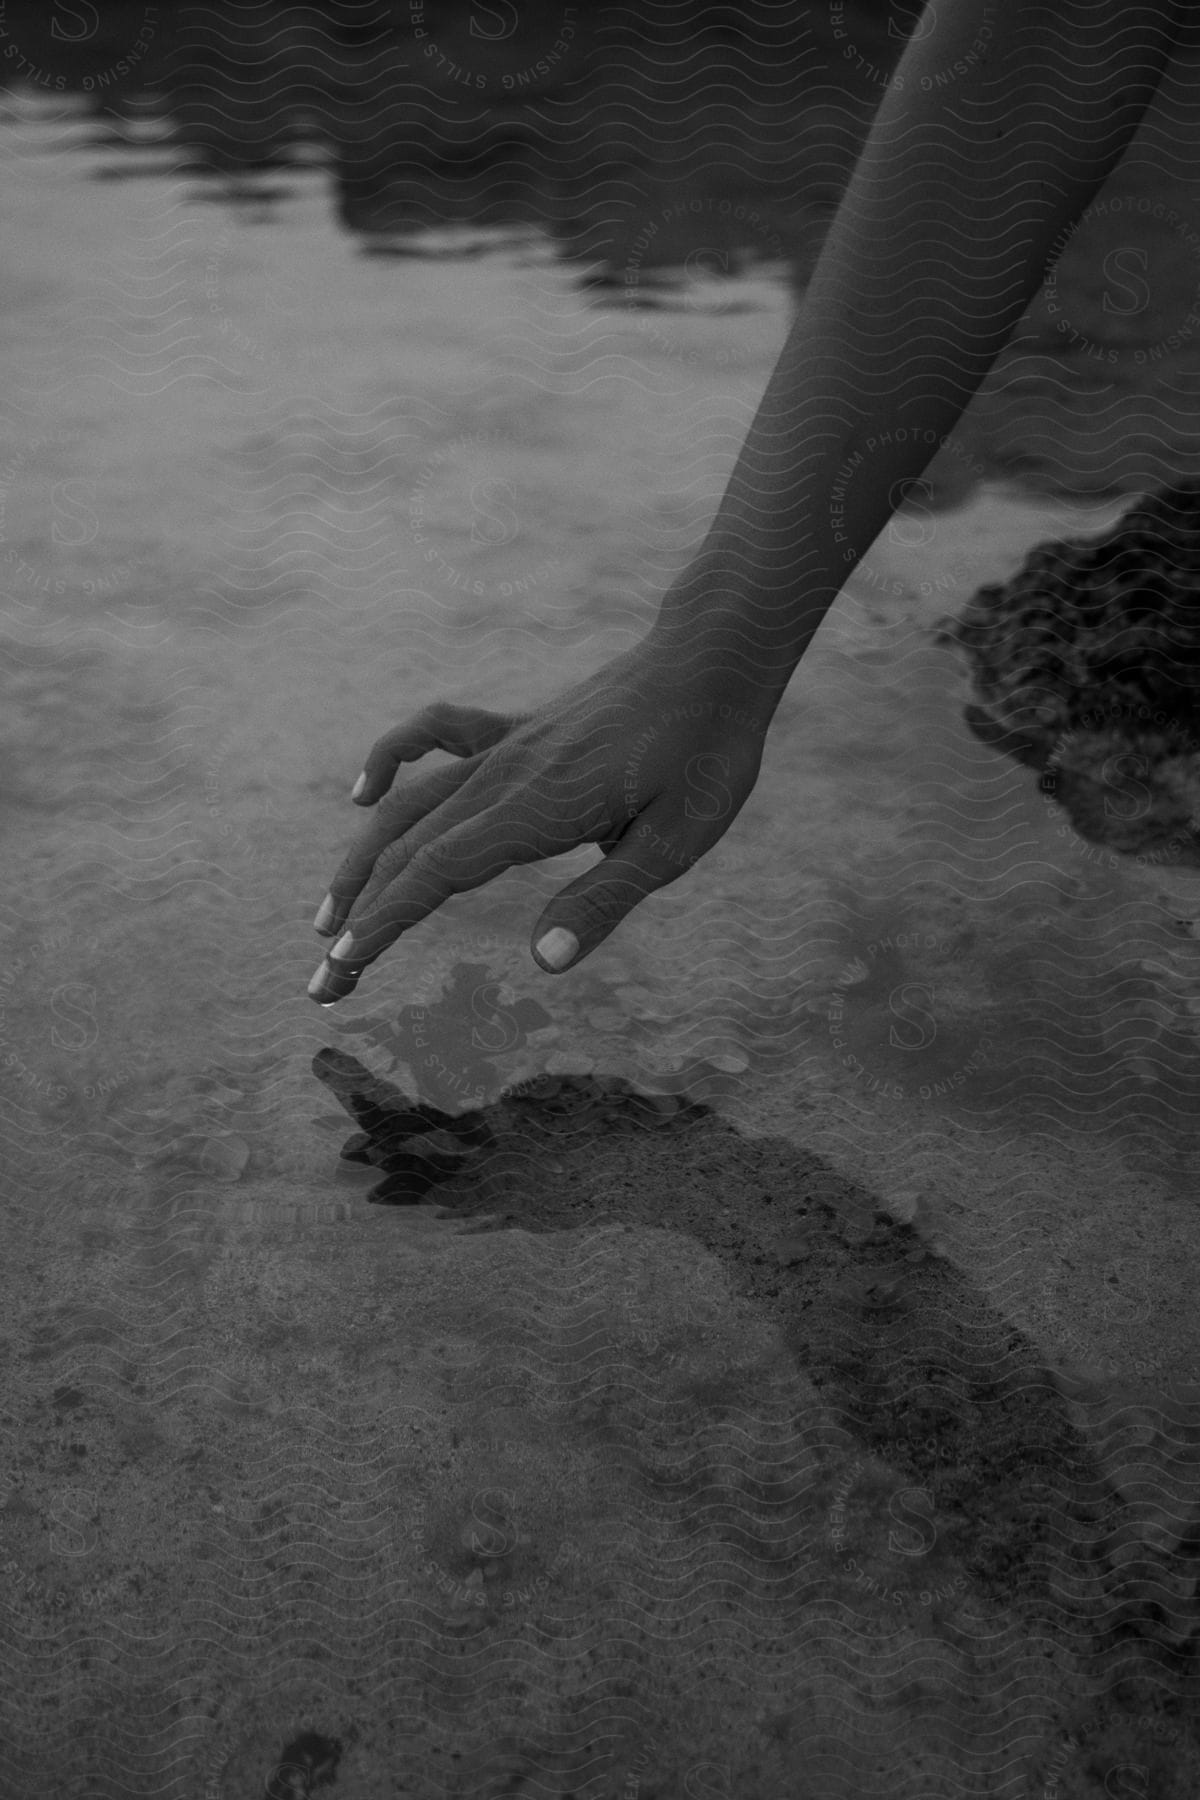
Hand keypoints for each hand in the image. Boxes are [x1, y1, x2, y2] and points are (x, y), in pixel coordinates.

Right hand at [306, 639, 772, 1002]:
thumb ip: (604, 901)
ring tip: (325, 919)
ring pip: (408, 806)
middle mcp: (504, 776)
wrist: (713, 658)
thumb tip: (542, 964)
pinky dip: (389, 760)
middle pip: (408, 852)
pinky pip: (433, 736)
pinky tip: (362, 793)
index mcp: (538, 809)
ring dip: (361, 863)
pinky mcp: (517, 730)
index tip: (340, 969)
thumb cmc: (707, 754)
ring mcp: (505, 749)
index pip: (437, 875)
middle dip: (359, 919)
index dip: (383, 924)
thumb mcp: (675, 842)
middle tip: (323, 984)